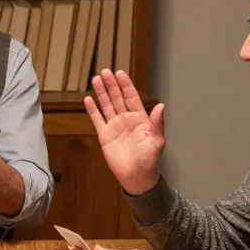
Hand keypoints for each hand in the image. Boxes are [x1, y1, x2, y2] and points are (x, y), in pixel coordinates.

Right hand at [84, 69, 165, 194]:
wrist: (137, 177)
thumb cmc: (150, 160)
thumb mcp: (157, 141)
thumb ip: (157, 123)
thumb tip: (161, 106)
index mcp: (140, 119)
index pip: (131, 97)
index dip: (126, 85)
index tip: (120, 73)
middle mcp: (126, 120)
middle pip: (117, 98)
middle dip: (111, 85)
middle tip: (105, 71)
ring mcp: (115, 127)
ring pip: (107, 106)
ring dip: (101, 93)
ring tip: (96, 79)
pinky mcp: (105, 136)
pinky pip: (97, 120)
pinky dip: (92, 110)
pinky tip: (88, 99)